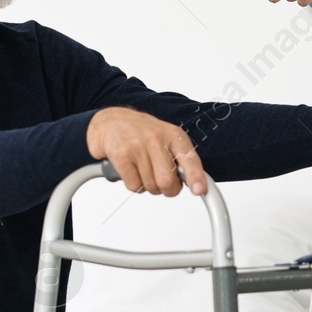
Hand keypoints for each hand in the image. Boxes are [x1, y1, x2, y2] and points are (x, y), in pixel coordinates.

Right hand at [86, 107, 207, 196]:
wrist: (112, 122)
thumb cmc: (142, 133)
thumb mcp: (167, 139)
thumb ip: (181, 160)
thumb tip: (196, 184)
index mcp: (173, 135)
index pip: (189, 158)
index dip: (195, 176)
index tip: (199, 190)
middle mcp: (157, 139)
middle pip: (167, 181)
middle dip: (167, 190)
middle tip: (163, 182)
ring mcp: (138, 147)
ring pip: (151, 186)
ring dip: (149, 186)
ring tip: (144, 170)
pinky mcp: (122, 156)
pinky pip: (134, 186)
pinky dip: (135, 185)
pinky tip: (133, 171)